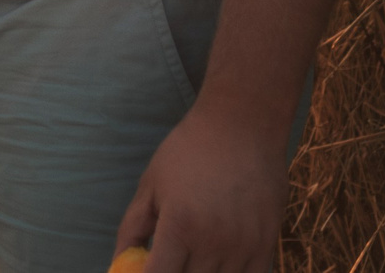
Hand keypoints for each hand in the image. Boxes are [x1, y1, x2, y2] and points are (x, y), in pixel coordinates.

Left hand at [114, 102, 288, 272]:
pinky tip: (217, 262)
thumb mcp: (151, 185)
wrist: (243, 125)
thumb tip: (117, 264)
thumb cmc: (188, 150)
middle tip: (169, 257)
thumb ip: (132, 229)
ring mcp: (243, 247)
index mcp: (179, 226)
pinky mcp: (266, 245)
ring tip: (192, 254)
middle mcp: (213, 242)